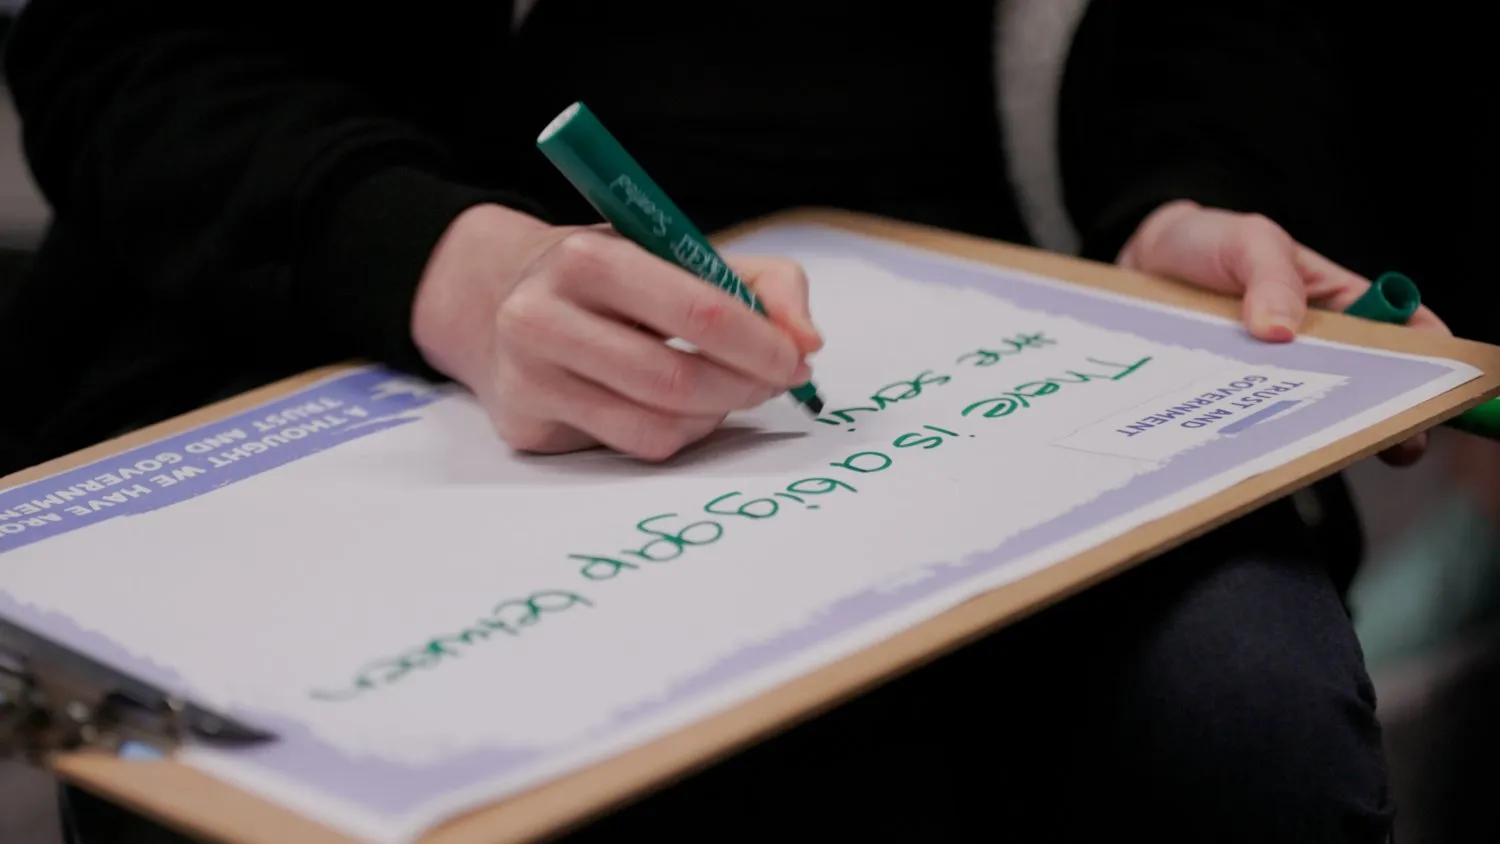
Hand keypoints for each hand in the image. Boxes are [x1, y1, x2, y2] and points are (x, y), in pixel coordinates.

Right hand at [411, 204, 821, 460]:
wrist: (510, 301)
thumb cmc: (621, 281)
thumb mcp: (687, 256)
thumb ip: (767, 286)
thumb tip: (807, 342)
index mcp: (588, 257)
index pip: (696, 310)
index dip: (760, 343)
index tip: (796, 358)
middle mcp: (543, 314)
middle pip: (677, 379)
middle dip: (745, 386)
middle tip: (775, 383)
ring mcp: (527, 374)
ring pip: (657, 422)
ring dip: (716, 414)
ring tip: (727, 390)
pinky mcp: (525, 423)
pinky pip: (633, 446)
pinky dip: (678, 434)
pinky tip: (679, 408)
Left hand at [1119, 200, 1449, 466]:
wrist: (1141, 262)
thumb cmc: (1206, 243)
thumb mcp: (1247, 242)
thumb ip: (1270, 276)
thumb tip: (1280, 330)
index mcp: (1337, 303)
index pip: (1403, 331)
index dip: (1427, 358)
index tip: (1430, 385)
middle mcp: (1312, 346)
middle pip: (1364, 388)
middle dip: (1382, 415)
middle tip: (1383, 440)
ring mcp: (1270, 374)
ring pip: (1305, 413)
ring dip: (1312, 431)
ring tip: (1312, 447)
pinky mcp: (1229, 395)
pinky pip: (1246, 421)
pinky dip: (1251, 434)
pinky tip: (1246, 446)